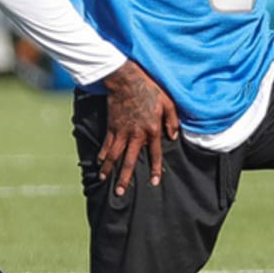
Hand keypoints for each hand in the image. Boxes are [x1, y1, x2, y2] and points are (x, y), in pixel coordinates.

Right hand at [99, 60, 179, 194]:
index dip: (155, 169)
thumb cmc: (150, 89)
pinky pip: (106, 144)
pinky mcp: (112, 126)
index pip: (155, 154)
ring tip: (104, 180)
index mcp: (152, 130)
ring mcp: (122, 131)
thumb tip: (174, 137)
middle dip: (124, 178)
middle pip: (130, 161)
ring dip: (109, 169)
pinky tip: (99, 162)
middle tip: (120, 192)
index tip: (154, 182)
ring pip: (114, 156)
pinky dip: (102, 154)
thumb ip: (172, 121)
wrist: (127, 80)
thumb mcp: (168, 103)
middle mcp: (136, 135)